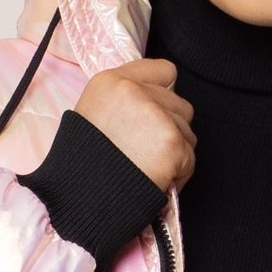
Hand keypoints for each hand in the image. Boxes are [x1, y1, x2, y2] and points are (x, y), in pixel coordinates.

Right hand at [75, 58, 196, 192]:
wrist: (82, 200)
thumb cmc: (83, 165)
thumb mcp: (92, 116)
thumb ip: (124, 101)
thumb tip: (158, 100)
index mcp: (110, 81)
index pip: (165, 71)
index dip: (163, 95)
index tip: (153, 116)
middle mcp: (133, 91)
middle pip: (180, 104)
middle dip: (169, 129)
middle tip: (144, 152)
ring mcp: (154, 115)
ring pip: (188, 131)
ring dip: (174, 152)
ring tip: (146, 167)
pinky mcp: (171, 142)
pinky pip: (190, 157)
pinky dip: (178, 173)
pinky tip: (154, 179)